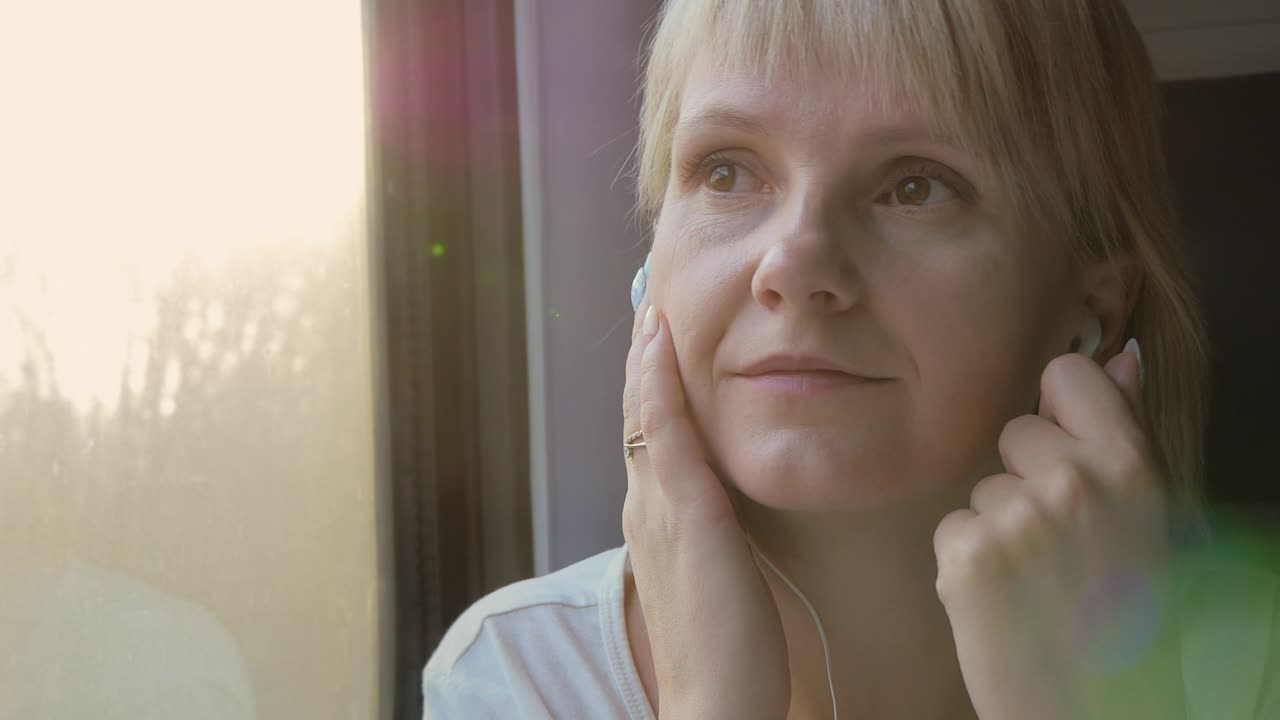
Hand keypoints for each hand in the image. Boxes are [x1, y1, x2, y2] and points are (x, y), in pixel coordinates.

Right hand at [622, 298, 789, 719]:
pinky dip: (658, 385)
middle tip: (648, 306)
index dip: (650, 388)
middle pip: (638, 416)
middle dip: (643, 361)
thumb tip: (721, 510)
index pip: (647, 438)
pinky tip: (660, 347)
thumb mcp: (713, 578)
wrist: (712, 701)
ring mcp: (659, 508)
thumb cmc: (724, 649)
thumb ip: (710, 537)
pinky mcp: (686, 515)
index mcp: (654, 521)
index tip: (657, 344)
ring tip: (651, 307)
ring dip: (647, 357)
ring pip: (644, 414)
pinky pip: (664, 435)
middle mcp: (645, 506)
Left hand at [934, 348, 1182, 718]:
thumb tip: (1119, 357)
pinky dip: (968, 559)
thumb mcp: (1147, 517)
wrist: (1090, 703)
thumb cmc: (1125, 609)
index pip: (1066, 372)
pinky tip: (1004, 597)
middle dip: (1026, 476)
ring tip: (1037, 578)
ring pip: (982, 484)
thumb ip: (1124, 430)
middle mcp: (1075, 484)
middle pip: (1013, 430)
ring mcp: (1018, 519)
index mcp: (1130, 465)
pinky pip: (953, 524)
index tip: (1068, 450)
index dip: (1059, 410)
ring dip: (998, 524)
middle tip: (1060, 541)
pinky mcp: (968, 555)